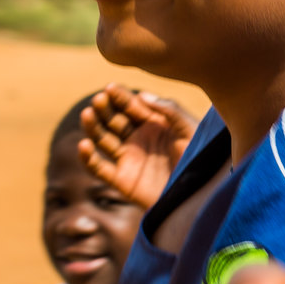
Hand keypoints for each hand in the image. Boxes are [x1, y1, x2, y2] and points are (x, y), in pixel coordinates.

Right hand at [80, 84, 195, 208]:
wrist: (200, 195)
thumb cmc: (200, 160)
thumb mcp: (190, 130)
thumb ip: (170, 110)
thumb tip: (141, 95)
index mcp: (153, 125)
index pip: (131, 106)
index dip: (120, 97)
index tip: (110, 88)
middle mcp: (138, 139)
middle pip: (113, 120)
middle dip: (104, 109)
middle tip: (99, 99)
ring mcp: (128, 159)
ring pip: (102, 139)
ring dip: (93, 126)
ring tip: (87, 113)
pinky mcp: (122, 180)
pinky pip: (99, 168)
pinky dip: (88, 158)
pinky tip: (84, 145)